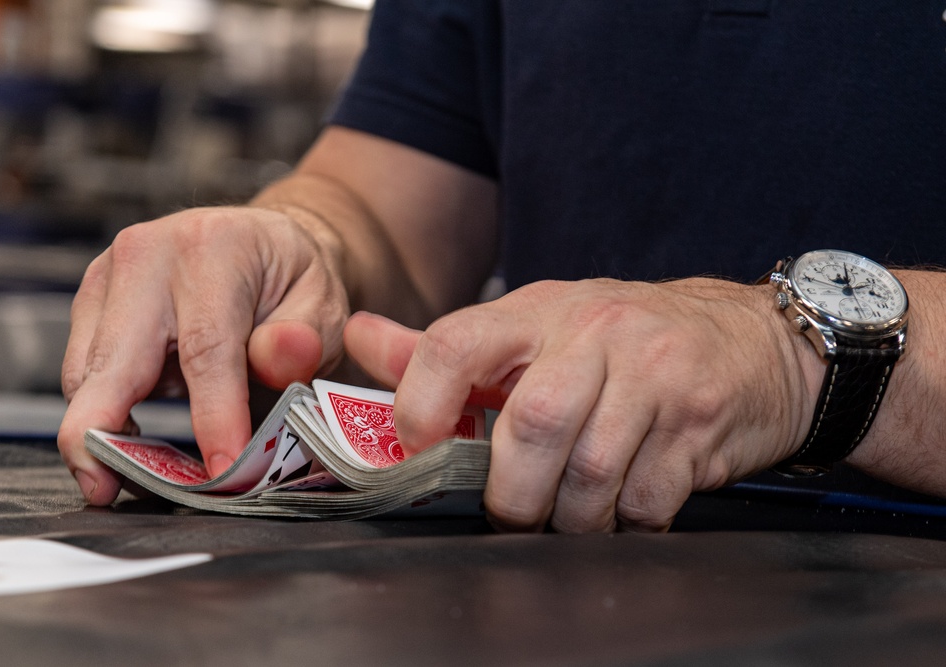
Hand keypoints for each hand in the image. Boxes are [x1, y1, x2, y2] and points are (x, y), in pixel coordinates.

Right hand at [59, 205, 349, 504]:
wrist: (264, 244)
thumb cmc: (293, 281)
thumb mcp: (322, 305)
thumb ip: (304, 337)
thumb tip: (281, 359)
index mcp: (213, 249)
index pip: (207, 348)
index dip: (212, 416)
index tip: (220, 471)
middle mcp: (148, 254)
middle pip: (115, 358)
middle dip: (103, 432)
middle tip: (105, 490)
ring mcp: (108, 276)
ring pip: (87, 373)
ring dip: (103, 431)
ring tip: (140, 476)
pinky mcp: (91, 301)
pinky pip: (84, 372)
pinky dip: (102, 413)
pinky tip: (132, 443)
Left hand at [344, 278, 821, 532]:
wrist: (753, 339)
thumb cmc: (630, 340)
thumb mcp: (539, 327)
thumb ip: (448, 347)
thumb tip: (362, 337)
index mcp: (541, 311)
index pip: (455, 343)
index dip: (421, 405)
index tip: (421, 449)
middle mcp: (597, 334)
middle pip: (532, 427)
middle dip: (513, 495)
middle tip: (513, 514)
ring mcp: (654, 377)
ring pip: (589, 475)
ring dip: (571, 518)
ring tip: (571, 514)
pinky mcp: (699, 422)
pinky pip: (644, 500)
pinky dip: (624, 523)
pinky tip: (623, 509)